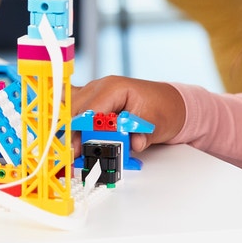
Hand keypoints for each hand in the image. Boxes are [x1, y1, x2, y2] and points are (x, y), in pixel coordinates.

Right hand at [71, 76, 185, 152]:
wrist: (170, 103)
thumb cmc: (163, 108)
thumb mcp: (157, 124)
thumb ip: (143, 135)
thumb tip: (135, 144)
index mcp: (114, 88)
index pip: (90, 110)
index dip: (84, 131)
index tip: (82, 149)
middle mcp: (100, 87)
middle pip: (75, 110)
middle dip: (74, 133)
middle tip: (77, 155)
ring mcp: (94, 93)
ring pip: (71, 111)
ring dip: (73, 131)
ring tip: (76, 150)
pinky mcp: (93, 101)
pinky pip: (76, 110)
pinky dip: (73, 124)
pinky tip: (73, 138)